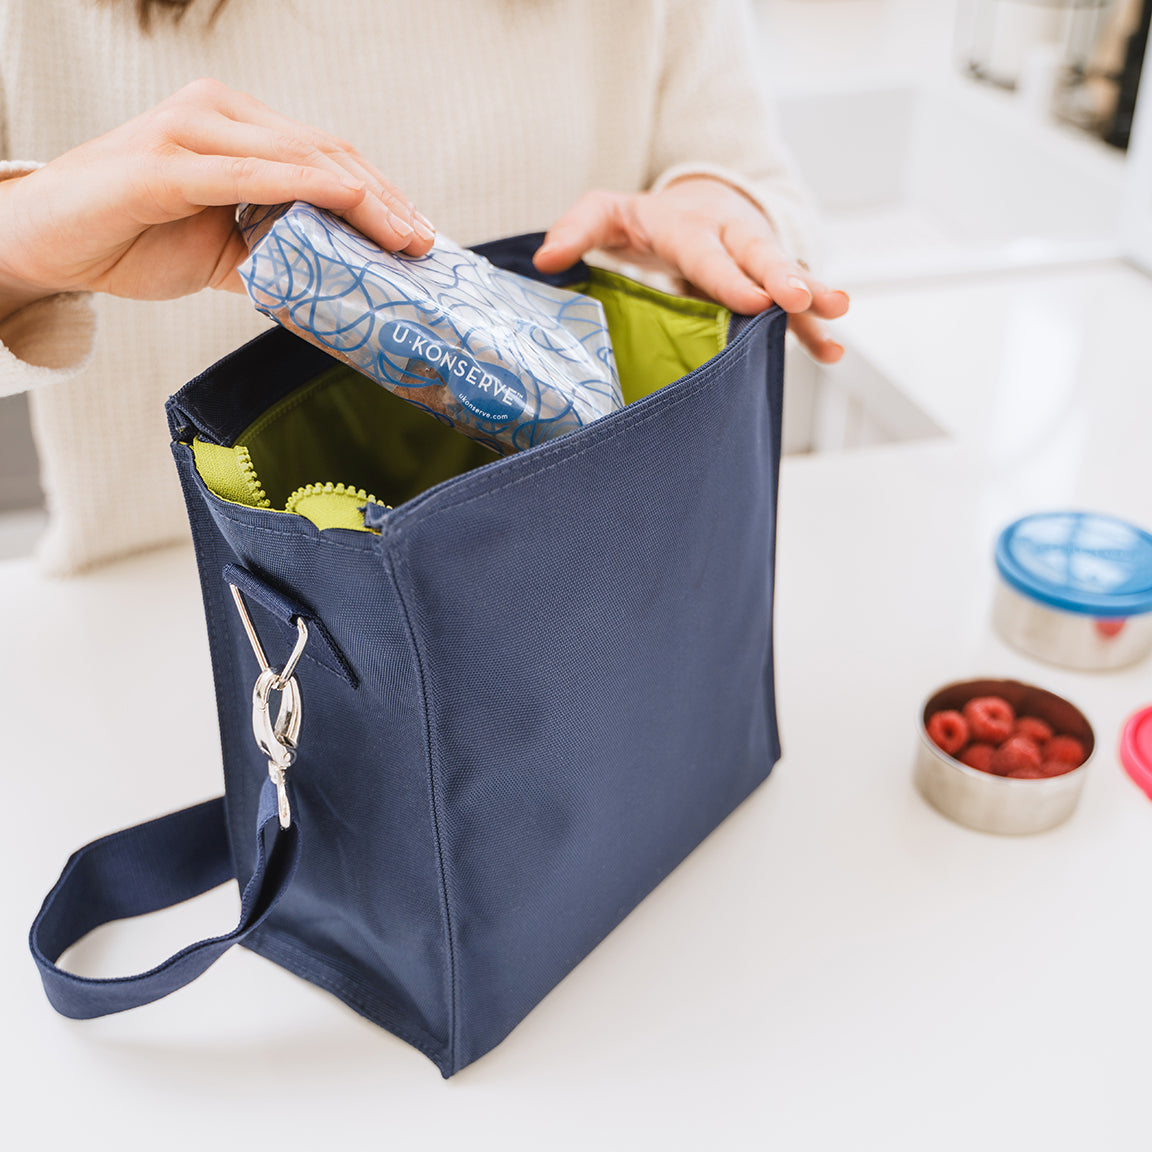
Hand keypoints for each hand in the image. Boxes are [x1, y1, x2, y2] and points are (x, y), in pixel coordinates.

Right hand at [0, 78, 434, 320]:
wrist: (47, 244)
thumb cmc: (130, 237)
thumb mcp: (221, 252)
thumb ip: (273, 257)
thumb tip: (327, 290)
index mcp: (235, 129)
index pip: (326, 155)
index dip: (381, 193)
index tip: (419, 234)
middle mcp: (217, 114)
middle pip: (326, 152)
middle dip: (386, 199)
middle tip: (425, 242)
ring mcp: (190, 132)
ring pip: (300, 159)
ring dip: (363, 198)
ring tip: (402, 237)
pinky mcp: (164, 164)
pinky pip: (250, 174)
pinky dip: (306, 188)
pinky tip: (348, 204)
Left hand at [534, 177, 846, 362]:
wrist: (698, 202)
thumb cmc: (648, 217)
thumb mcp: (608, 212)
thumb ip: (578, 229)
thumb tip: (546, 258)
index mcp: (691, 225)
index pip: (709, 255)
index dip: (730, 278)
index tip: (753, 299)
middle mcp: (733, 238)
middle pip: (762, 258)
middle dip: (786, 279)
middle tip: (804, 298)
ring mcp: (756, 261)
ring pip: (788, 278)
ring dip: (812, 299)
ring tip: (838, 317)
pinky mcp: (770, 285)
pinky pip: (794, 309)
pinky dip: (811, 329)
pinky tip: (833, 350)